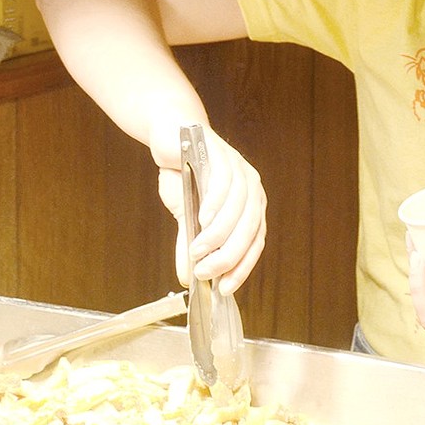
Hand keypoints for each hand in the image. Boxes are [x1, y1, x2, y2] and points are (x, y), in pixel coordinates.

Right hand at [153, 123, 266, 295]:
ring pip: (238, 208)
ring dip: (218, 234)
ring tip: (198, 251)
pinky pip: (225, 182)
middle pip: (250, 228)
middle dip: (229, 256)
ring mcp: (239, 169)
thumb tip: (186, 278)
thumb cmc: (183, 174)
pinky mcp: (223, 154)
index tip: (225, 288)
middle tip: (205, 272)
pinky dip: (215, 204)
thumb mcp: (186, 215)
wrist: (170, 135)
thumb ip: (190, 243)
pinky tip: (202, 219)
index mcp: (250, 205)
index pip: (255, 242)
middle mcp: (251, 188)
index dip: (242, 267)